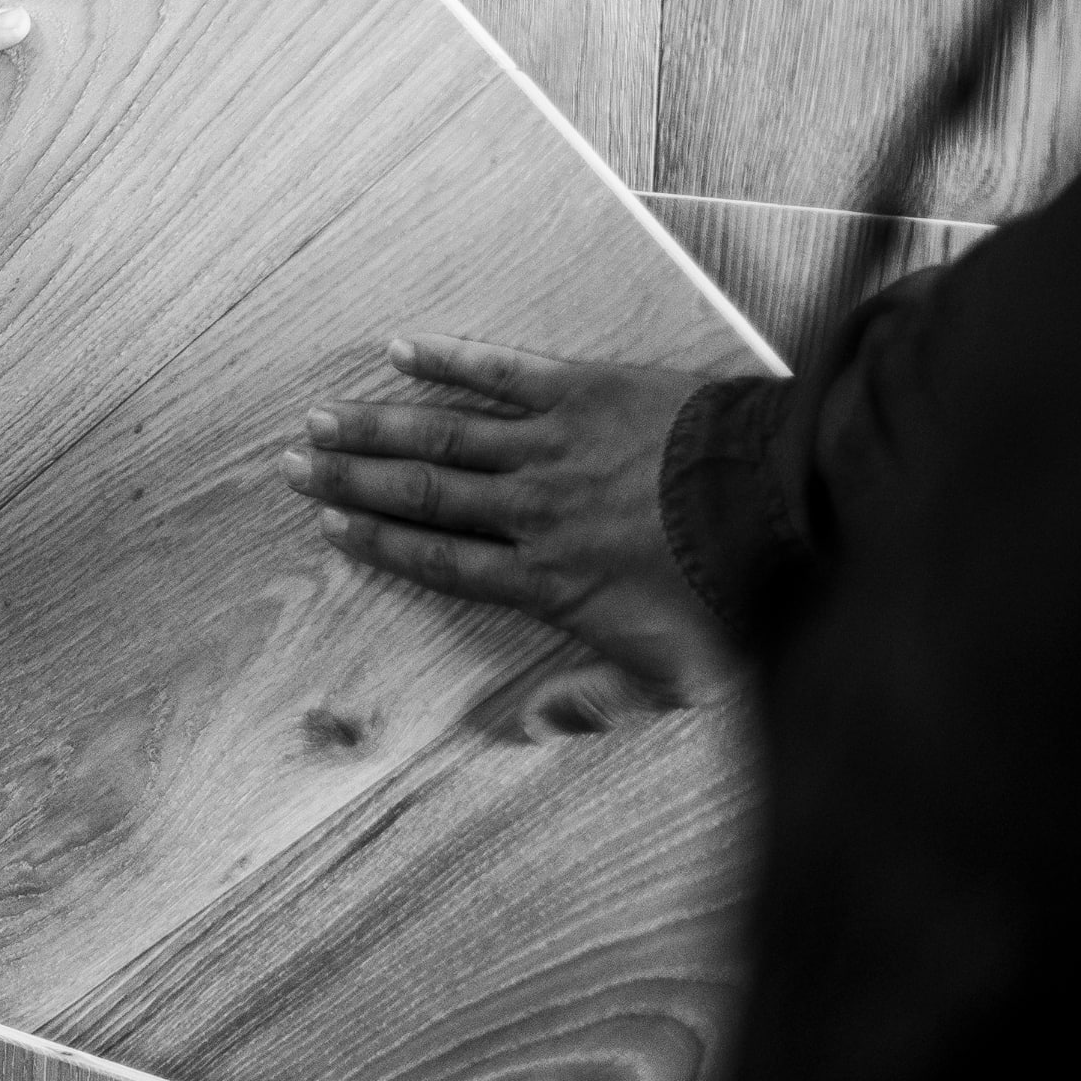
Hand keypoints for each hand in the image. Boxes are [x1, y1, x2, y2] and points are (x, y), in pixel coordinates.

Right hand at [277, 336, 740, 730]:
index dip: (378, 544)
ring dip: (377, 424)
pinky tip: (400, 349)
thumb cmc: (736, 597)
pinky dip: (448, 359)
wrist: (786, 506)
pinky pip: (499, 372)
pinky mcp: (580, 390)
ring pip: (443, 433)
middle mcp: (529, 509)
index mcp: (545, 579)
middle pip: (421, 494)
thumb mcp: (672, 679)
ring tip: (321, 417)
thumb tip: (523, 731)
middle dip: (351, 481)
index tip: (328, 529)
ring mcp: (550, 445)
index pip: (439, 560)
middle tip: (293, 466)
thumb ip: (594, 703)